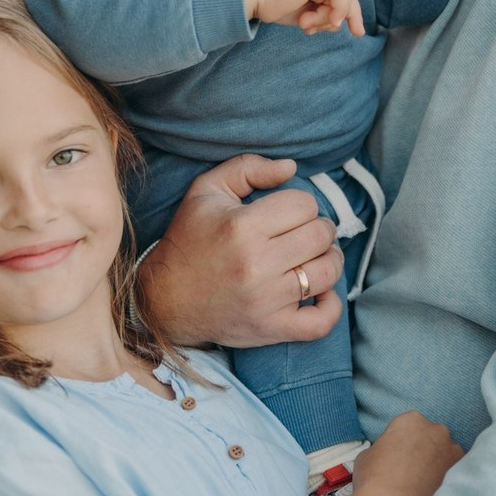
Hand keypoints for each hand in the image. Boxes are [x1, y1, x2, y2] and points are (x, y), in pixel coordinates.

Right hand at [136, 154, 343, 347]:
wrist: (164, 299)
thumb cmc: (190, 239)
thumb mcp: (207, 190)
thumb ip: (248, 168)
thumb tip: (291, 166)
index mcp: (242, 226)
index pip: (305, 204)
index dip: (301, 204)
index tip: (287, 212)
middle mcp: (256, 264)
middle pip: (321, 235)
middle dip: (318, 228)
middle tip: (303, 232)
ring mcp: (266, 301)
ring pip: (327, 272)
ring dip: (328, 260)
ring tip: (313, 256)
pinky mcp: (270, 329)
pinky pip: (320, 322)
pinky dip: (330, 306)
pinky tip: (320, 291)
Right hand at [335, 411, 463, 495]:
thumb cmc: (374, 479)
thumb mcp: (367, 455)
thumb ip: (383, 448)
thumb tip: (387, 456)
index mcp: (410, 419)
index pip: (409, 426)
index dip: (403, 442)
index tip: (399, 456)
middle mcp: (434, 429)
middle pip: (431, 436)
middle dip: (425, 449)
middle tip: (414, 470)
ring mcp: (451, 449)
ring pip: (446, 453)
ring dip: (439, 464)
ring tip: (426, 485)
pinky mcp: (461, 471)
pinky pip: (456, 472)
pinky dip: (448, 479)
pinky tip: (436, 492)